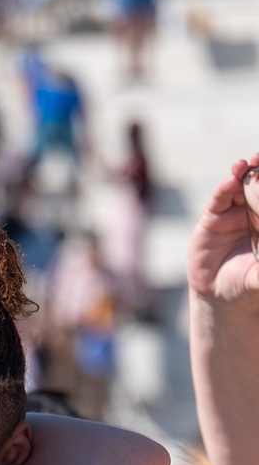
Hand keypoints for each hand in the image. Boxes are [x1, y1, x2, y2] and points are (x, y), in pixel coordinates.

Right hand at [187, 156, 258, 305]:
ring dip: (242, 173)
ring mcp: (231, 214)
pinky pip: (218, 199)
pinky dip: (224, 188)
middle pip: (256, 184)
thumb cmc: (248, 283)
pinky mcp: (211, 220)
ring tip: (247, 166)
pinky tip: (230, 180)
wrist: (220, 298)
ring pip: (238, 186)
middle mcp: (251, 212)